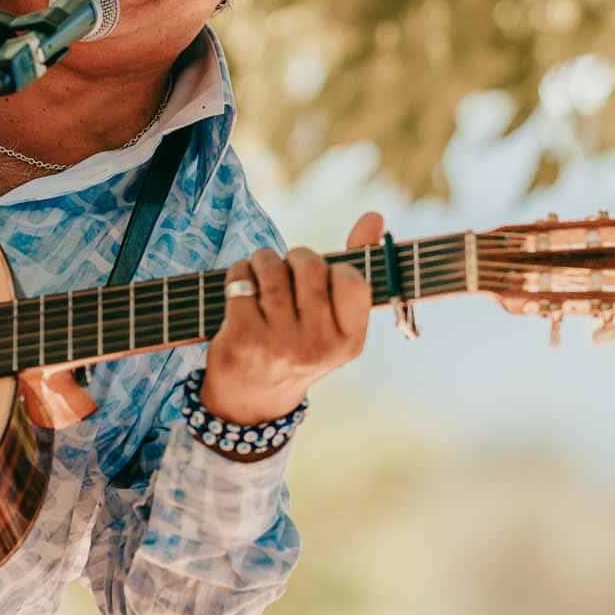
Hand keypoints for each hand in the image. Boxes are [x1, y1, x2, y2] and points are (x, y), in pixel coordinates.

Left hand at [200, 212, 382, 431]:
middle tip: (287, 271)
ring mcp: (280, 343)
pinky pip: (242, 280)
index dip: (333, 270)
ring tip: (262, 273)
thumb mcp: (334, 319)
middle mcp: (317, 345)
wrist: (252, 398)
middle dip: (295, 257)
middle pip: (310, 265)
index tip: (321, 282)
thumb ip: (356, 265)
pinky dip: (239, 273)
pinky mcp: (244, 337)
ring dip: (263, 261)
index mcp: (349, 341)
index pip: (352, 280)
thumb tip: (374, 216)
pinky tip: (242, 286)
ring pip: (273, 268)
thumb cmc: (299, 344)